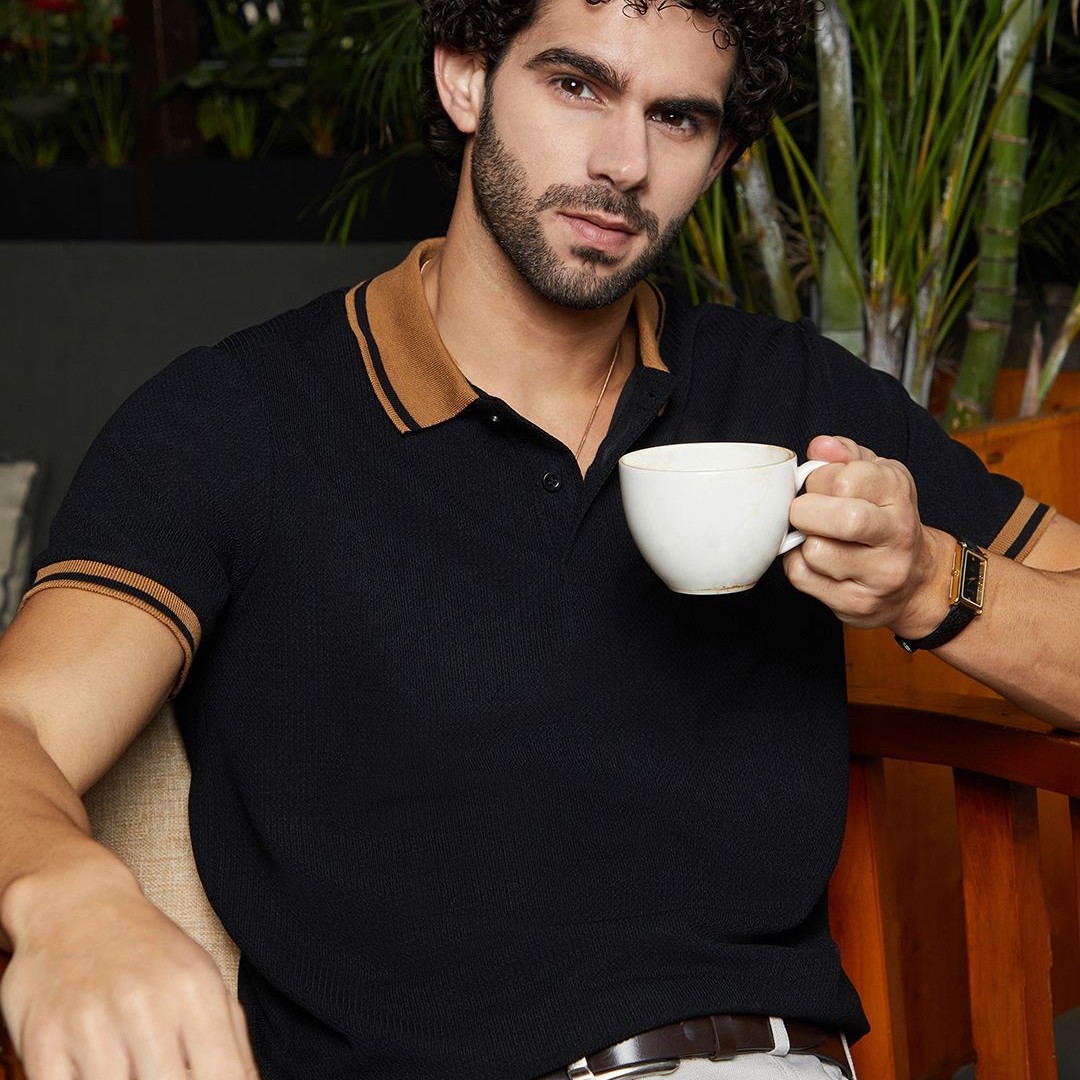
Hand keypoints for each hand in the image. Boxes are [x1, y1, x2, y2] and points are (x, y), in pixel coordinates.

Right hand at [1, 863, 257, 1079]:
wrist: (76, 904)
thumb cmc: (148, 952)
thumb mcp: (201, 980)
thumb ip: (229, 1041)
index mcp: (196, 992)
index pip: (224, 1078)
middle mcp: (147, 1005)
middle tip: (158, 1075)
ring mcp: (93, 1022)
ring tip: (132, 1070)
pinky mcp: (44, 1039)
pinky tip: (93, 1073)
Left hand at [783, 435, 953, 635]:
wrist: (917, 581)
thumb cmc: (884, 519)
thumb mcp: (876, 477)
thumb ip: (845, 456)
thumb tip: (820, 446)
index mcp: (899, 493)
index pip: (848, 478)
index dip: (819, 479)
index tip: (818, 485)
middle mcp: (897, 534)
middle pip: (842, 519)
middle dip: (805, 512)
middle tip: (803, 512)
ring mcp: (881, 573)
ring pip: (817, 552)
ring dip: (802, 542)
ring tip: (816, 537)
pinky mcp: (858, 603)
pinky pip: (805, 578)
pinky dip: (798, 565)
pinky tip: (814, 560)